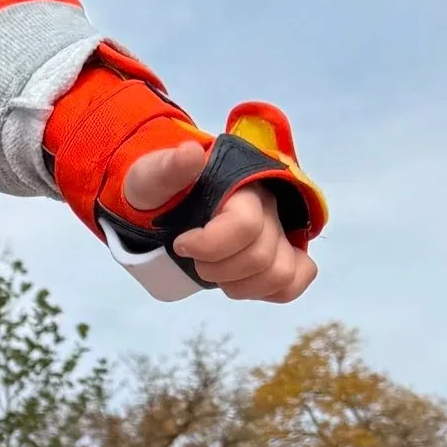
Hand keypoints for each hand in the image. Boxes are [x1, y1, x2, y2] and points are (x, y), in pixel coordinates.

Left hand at [122, 142, 317, 302]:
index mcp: (242, 186)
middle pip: (261, 256)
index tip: (181, 244)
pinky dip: (266, 293)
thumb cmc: (161, 193)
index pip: (245, 225)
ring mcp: (279, 234)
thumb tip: (191, 153)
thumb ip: (168, 168)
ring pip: (280, 274)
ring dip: (240, 286)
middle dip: (217, 269)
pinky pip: (294, 282)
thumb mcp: (152, 177)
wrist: (167, 207)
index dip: (209, 245)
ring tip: (215, 274)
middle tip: (193, 260)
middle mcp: (269, 209)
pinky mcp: (282, 256)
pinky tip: (239, 283)